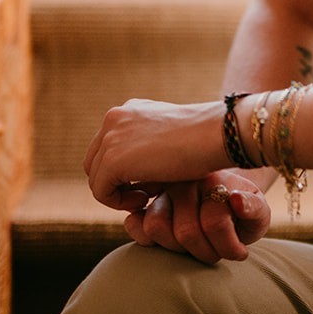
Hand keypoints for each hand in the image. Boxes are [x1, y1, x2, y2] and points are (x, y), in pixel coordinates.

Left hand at [84, 97, 231, 207]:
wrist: (217, 135)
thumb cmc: (205, 140)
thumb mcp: (170, 138)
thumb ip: (148, 150)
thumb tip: (133, 180)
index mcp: (129, 110)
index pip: (107, 148)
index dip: (123, 172)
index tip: (148, 184)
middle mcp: (114, 118)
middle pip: (95, 162)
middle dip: (116, 183)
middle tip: (145, 194)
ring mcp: (110, 137)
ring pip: (96, 178)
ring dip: (118, 194)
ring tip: (147, 198)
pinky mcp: (113, 160)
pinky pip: (101, 192)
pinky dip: (119, 202)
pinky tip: (145, 200)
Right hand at [124, 172, 271, 263]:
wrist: (226, 203)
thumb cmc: (242, 213)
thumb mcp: (258, 213)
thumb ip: (254, 208)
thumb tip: (235, 200)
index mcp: (214, 177)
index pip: (215, 222)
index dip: (229, 247)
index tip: (241, 253)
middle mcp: (184, 180)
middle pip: (186, 232)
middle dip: (205, 253)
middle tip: (216, 253)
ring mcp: (162, 192)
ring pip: (156, 227)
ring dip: (178, 250)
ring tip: (195, 249)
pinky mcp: (145, 205)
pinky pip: (134, 224)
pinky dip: (146, 239)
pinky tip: (168, 244)